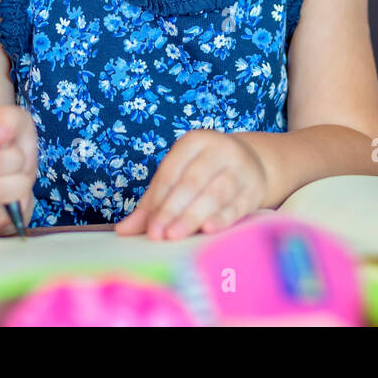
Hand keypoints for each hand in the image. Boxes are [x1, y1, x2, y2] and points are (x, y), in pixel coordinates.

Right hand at [0, 104, 36, 234]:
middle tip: (18, 161)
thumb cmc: (9, 147)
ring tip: (16, 181)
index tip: (4, 137)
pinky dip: (6, 212)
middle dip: (17, 163)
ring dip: (16, 187)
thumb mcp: (19, 124)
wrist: (0, 179)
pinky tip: (5, 202)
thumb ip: (10, 119)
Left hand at [115, 130, 268, 239]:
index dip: (159, 200)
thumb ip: (152, 203)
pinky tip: (208, 231)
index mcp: (195, 141)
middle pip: (193, 182)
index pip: (172, 171)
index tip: (149, 228)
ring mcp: (241, 167)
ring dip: (194, 216)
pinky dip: (222, 219)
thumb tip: (123, 231)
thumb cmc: (204, 173)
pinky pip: (237, 205)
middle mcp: (220, 149)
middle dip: (174, 209)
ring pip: (216, 193)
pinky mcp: (254, 188)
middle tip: (159, 235)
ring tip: (177, 236)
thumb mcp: (179, 176)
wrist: (252, 163)